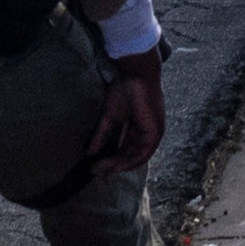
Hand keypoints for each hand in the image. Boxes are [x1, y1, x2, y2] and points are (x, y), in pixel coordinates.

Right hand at [81, 52, 167, 182]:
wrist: (136, 74)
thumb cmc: (124, 89)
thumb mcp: (110, 116)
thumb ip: (102, 135)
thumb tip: (89, 152)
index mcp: (138, 128)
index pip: (126, 149)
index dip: (112, 159)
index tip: (96, 166)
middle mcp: (147, 133)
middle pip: (130, 155)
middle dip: (113, 165)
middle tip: (96, 171)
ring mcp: (153, 133)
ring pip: (137, 157)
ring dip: (120, 166)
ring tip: (104, 170)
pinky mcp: (155, 132)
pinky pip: (144, 153)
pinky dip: (130, 161)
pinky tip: (117, 166)